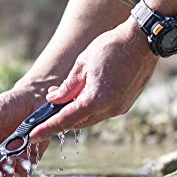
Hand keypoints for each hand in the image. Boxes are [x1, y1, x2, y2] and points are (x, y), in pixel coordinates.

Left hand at [29, 18, 158, 142]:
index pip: (65, 120)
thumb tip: (52, 100)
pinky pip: (102, 111)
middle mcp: (109, 109)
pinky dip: (90, 107)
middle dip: (61, 118)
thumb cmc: (111, 47)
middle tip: (46, 111)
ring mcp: (119, 108)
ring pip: (90, 118)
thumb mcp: (82, 64)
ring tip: (65, 97)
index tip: (33, 135)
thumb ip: (67, 87)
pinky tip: (84, 95)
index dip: (47, 129)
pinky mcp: (125, 104)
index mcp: (96, 100)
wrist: (143, 41)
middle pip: (78, 122)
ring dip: (76, 112)